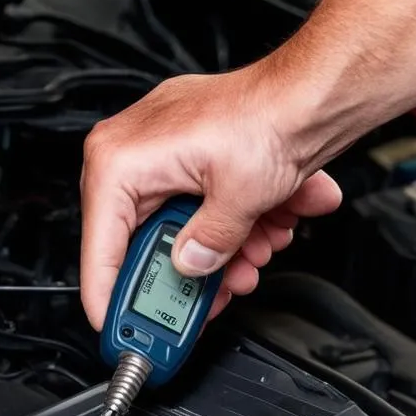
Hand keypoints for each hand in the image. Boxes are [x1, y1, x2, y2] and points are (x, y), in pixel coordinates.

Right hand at [79, 62, 341, 330]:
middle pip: (146, 239)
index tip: (117, 327)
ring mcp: (164, 151)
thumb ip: (207, 248)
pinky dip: (234, 223)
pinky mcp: (193, 152)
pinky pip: (201, 204)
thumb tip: (190, 269)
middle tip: (209, 301)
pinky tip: (266, 227)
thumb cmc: (270, 116)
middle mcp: (134, 152)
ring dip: (223, 250)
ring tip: (253, 257)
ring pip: (181, 226)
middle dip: (190, 271)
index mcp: (121, 160)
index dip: (110, 295)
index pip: (101, 248)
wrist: (314, 88)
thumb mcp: (236, 202)